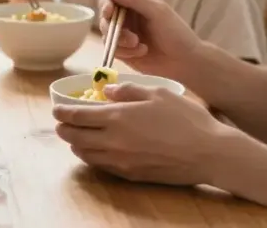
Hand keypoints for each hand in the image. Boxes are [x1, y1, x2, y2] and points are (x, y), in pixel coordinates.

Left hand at [52, 83, 232, 185]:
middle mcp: (113, 140)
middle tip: (62, 123)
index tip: (56, 109)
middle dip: (63, 129)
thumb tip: (105, 92)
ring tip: (78, 136)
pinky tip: (98, 150)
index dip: (61, 112)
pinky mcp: (130, 175)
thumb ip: (127, 92)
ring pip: (84, 154)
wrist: (210, 153)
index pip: (76, 116)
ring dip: (76, 144)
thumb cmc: (187, 118)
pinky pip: (101, 166)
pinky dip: (92, 157)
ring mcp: (121, 161)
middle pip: (73, 137)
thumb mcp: (157, 93)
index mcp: (117, 116)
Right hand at [99, 0, 202, 79]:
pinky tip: (142, 52)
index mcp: (134, 4)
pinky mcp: (124, 51)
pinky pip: (113, 50)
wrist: (184, 60)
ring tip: (139, 45)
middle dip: (113, 28)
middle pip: (104, 18)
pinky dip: (125, 52)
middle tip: (129, 37)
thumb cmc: (175, 32)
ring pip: (107, 35)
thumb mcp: (158, 11)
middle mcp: (126, 18)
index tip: (109, 12)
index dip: (106, 3)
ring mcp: (124, 35)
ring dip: (121, 41)